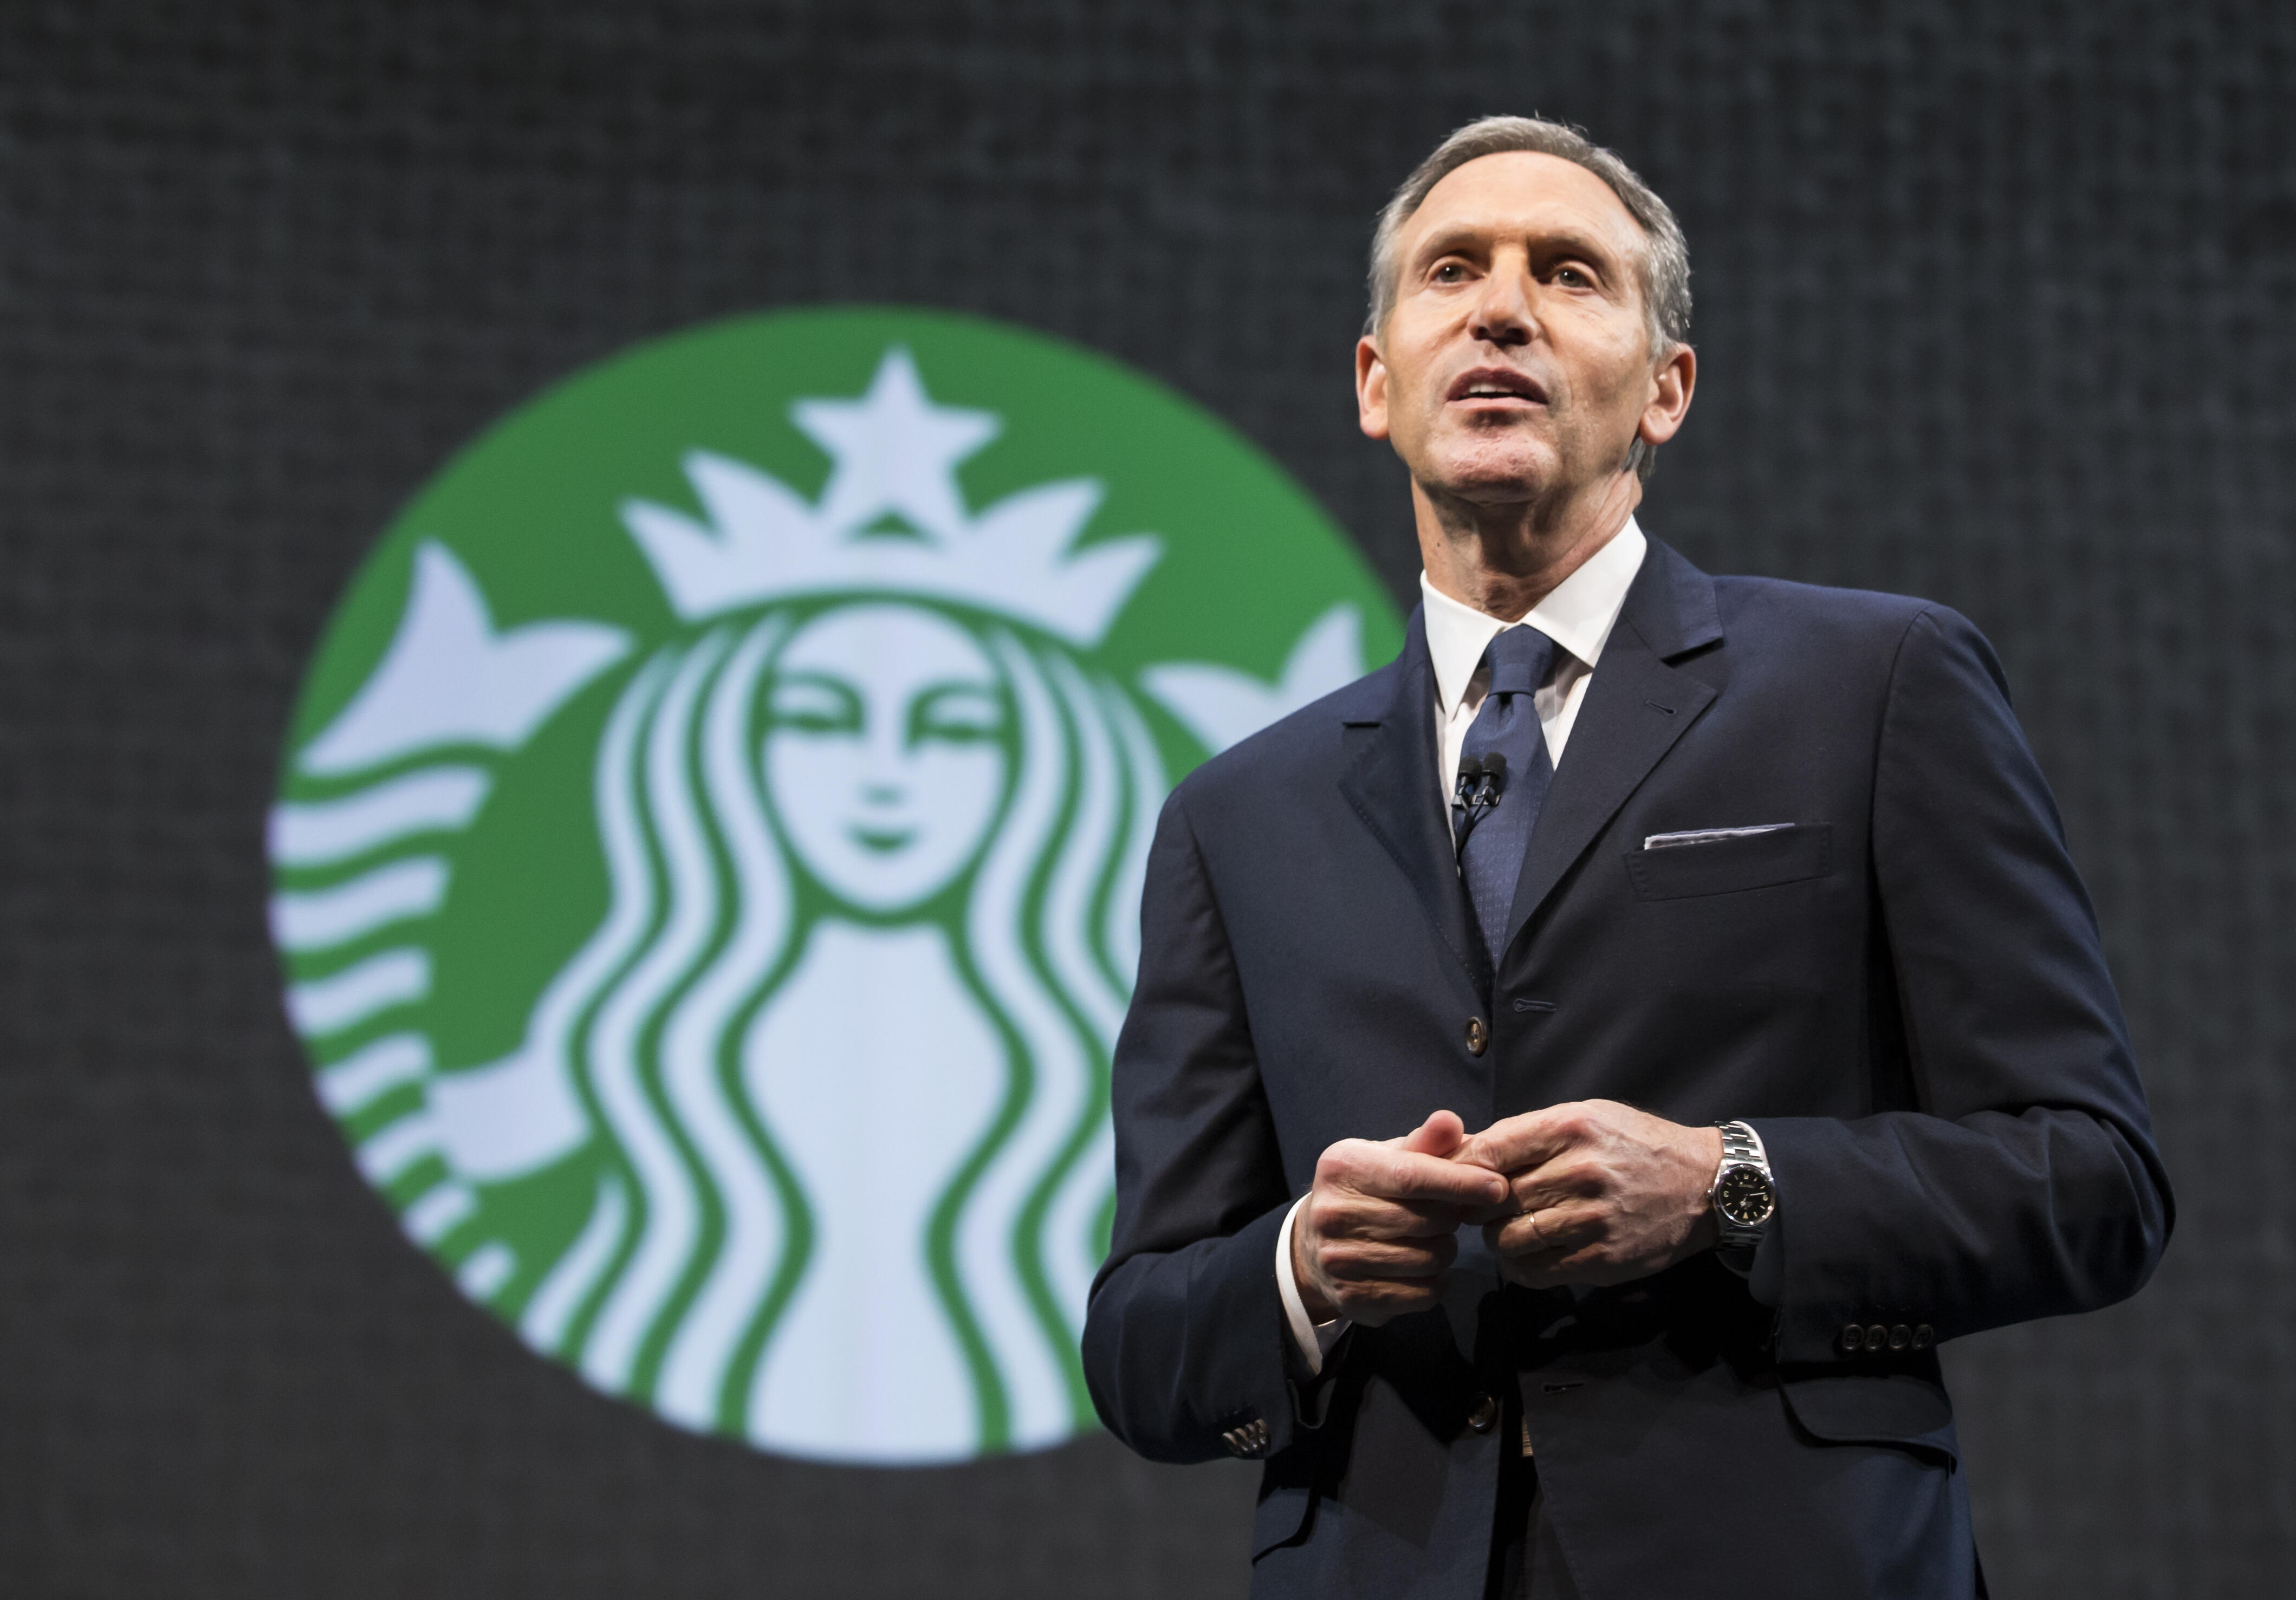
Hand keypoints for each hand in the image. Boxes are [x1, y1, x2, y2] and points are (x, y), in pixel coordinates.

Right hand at [1290, 1110, 1510, 1325]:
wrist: (1313, 1244)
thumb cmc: (1366, 1191)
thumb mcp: (1387, 1158)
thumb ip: (1424, 1142)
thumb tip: (1450, 1121)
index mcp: (1343, 1168)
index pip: (1412, 1176)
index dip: (1460, 1182)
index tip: (1498, 1186)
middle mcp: (1333, 1214)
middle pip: (1426, 1221)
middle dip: (1452, 1217)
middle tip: (1448, 1213)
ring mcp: (1339, 1260)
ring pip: (1429, 1260)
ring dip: (1445, 1250)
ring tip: (1433, 1239)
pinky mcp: (1353, 1298)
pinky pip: (1423, 1294)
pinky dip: (1436, 1282)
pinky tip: (1423, 1268)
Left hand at [1458, 1100, 1722, 1287]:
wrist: (1704, 1186)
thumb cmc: (1636, 1145)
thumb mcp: (1585, 1117)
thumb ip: (1527, 1133)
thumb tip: (1463, 1150)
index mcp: (1570, 1127)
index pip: (1489, 1151)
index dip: (1461, 1170)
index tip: (1454, 1180)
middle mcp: (1580, 1171)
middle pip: (1494, 1198)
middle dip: (1479, 1207)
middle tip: (1481, 1209)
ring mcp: (1592, 1219)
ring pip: (1509, 1238)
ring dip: (1498, 1239)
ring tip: (1508, 1231)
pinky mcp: (1602, 1259)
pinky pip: (1536, 1271)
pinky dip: (1520, 1267)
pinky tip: (1526, 1255)